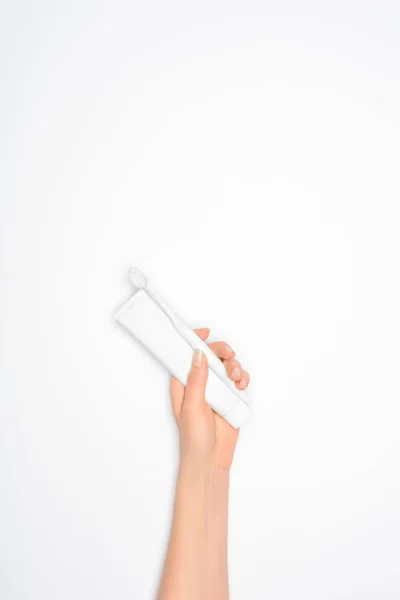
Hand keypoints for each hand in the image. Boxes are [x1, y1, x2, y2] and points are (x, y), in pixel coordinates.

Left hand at [170, 328, 249, 470]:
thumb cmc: (194, 437)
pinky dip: (242, 378)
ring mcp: (216, 389)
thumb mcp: (192, 407)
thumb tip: (198, 354)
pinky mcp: (230, 397)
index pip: (186, 355)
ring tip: (236, 377)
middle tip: (229, 355)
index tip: (205, 332)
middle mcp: (200, 383)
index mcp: (184, 383)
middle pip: (210, 356)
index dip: (194, 340)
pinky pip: (238, 380)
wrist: (211, 460)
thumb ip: (197, 380)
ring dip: (234, 365)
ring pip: (227, 366)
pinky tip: (241, 385)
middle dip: (221, 351)